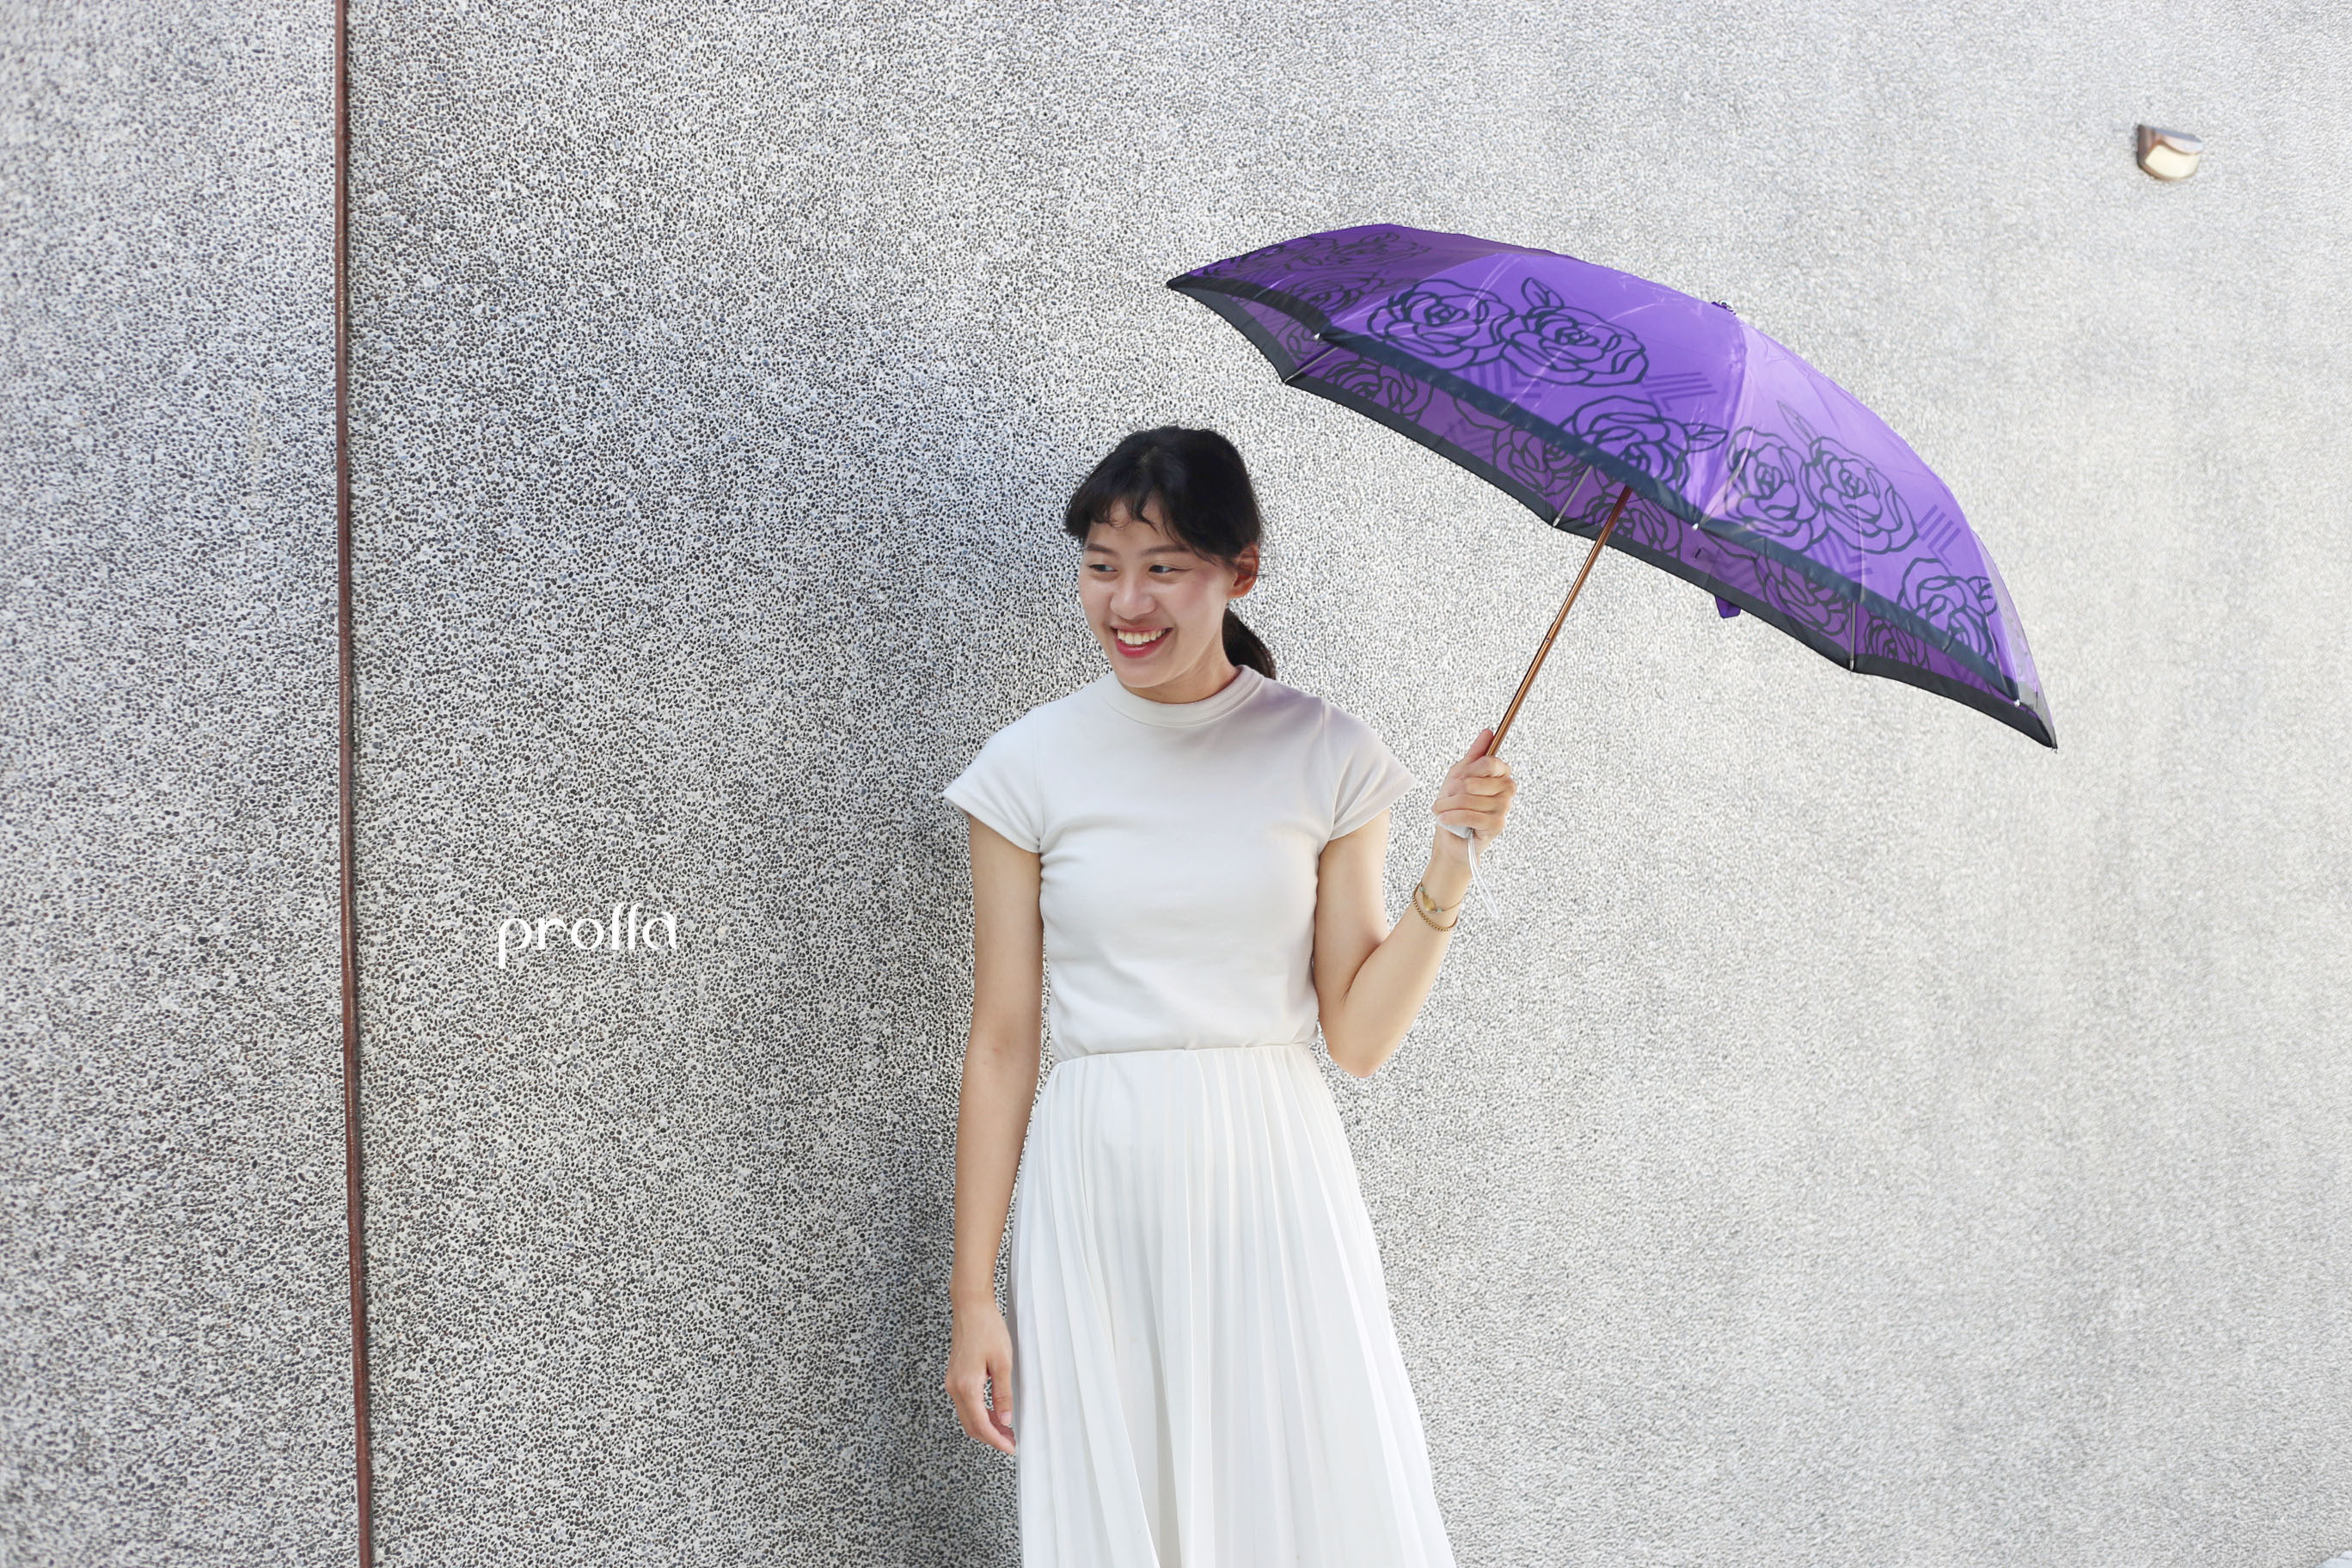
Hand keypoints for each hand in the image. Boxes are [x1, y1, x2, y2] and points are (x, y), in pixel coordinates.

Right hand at [945, 1298, 1015, 1453]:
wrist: (970, 1307)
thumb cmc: (987, 1329)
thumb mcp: (1002, 1363)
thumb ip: (1003, 1394)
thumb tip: (1005, 1419)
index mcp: (967, 1386)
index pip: (980, 1425)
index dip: (996, 1440)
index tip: (1010, 1448)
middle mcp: (955, 1387)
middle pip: (971, 1425)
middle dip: (991, 1437)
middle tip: (1010, 1442)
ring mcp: (952, 1382)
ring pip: (967, 1416)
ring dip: (985, 1426)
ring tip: (1005, 1430)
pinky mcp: (954, 1376)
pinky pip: (965, 1403)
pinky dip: (978, 1413)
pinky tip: (993, 1412)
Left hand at [1432, 727, 1515, 853]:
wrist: (1451, 837)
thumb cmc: (1456, 805)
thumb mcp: (1460, 774)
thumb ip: (1475, 754)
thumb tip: (1488, 732)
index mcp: (1501, 774)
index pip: (1489, 762)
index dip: (1469, 770)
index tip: (1460, 778)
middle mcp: (1507, 789)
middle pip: (1474, 782)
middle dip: (1453, 791)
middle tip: (1447, 798)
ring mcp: (1504, 808)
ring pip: (1468, 799)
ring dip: (1447, 806)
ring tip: (1442, 811)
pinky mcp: (1497, 825)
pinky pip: (1470, 816)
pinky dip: (1452, 817)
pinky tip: (1444, 819)